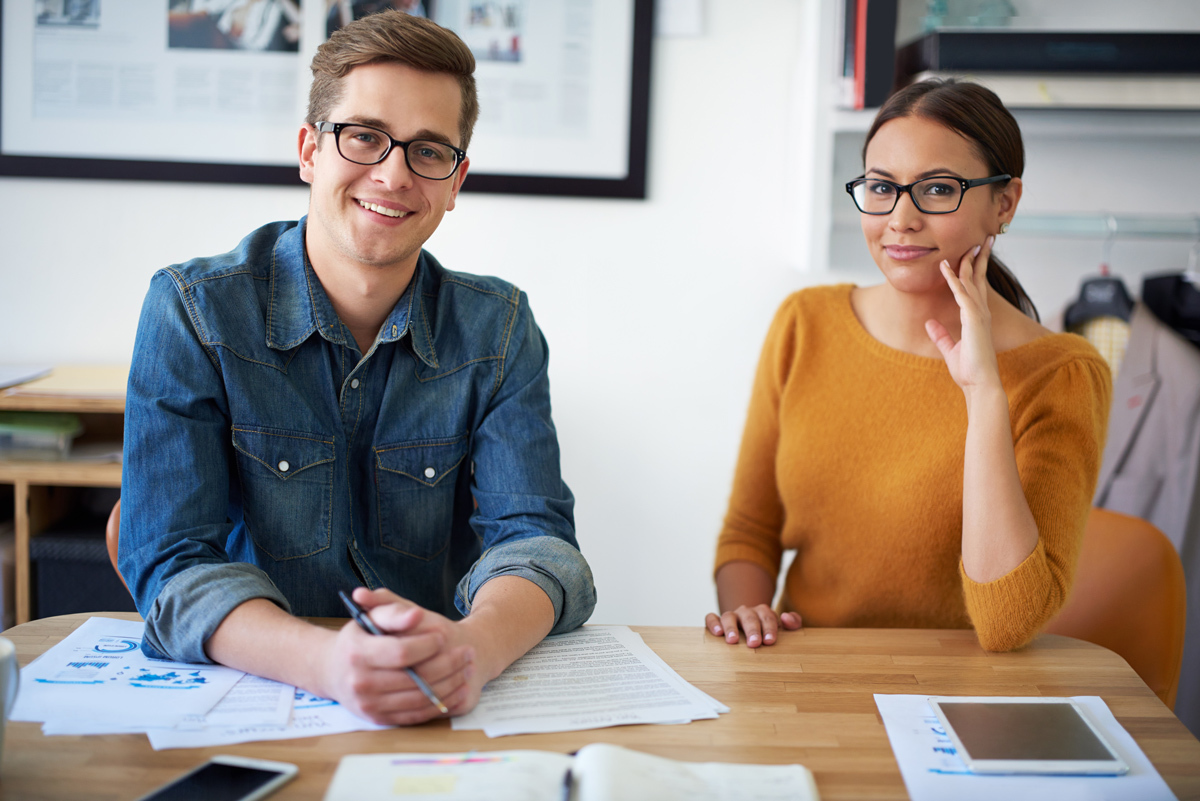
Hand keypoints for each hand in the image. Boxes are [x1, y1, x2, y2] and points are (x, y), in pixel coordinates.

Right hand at [319, 588, 476, 724]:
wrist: (333, 670)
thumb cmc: (358, 639)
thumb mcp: (371, 618)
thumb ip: (393, 612)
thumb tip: (415, 614)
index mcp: (357, 653)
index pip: (400, 652)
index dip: (427, 645)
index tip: (443, 636)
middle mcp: (360, 682)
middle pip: (414, 678)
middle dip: (447, 665)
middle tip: (468, 653)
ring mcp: (369, 705)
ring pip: (419, 699)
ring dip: (450, 685)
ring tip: (468, 669)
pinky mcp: (379, 720)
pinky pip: (416, 715)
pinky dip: (441, 704)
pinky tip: (458, 690)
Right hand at [705, 605, 801, 647]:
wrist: (750, 630)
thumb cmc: (768, 633)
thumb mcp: (784, 629)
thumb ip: (793, 623)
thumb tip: (786, 617)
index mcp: (763, 612)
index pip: (767, 616)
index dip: (769, 628)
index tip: (770, 641)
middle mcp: (746, 612)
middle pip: (749, 617)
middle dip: (752, 630)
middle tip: (754, 643)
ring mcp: (731, 616)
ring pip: (729, 616)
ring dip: (731, 627)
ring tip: (733, 640)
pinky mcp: (717, 621)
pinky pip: (711, 618)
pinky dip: (713, 623)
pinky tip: (717, 633)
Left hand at [926, 236, 1001, 392]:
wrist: (980, 384)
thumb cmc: (969, 370)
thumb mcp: (949, 350)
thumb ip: (940, 335)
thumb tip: (930, 323)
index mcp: (977, 318)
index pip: (976, 288)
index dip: (975, 269)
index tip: (975, 254)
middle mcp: (981, 312)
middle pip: (980, 278)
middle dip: (982, 258)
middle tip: (985, 239)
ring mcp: (979, 314)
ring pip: (972, 281)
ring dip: (968, 262)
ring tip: (969, 244)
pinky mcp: (973, 319)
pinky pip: (961, 293)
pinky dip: (952, 279)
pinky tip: (945, 267)